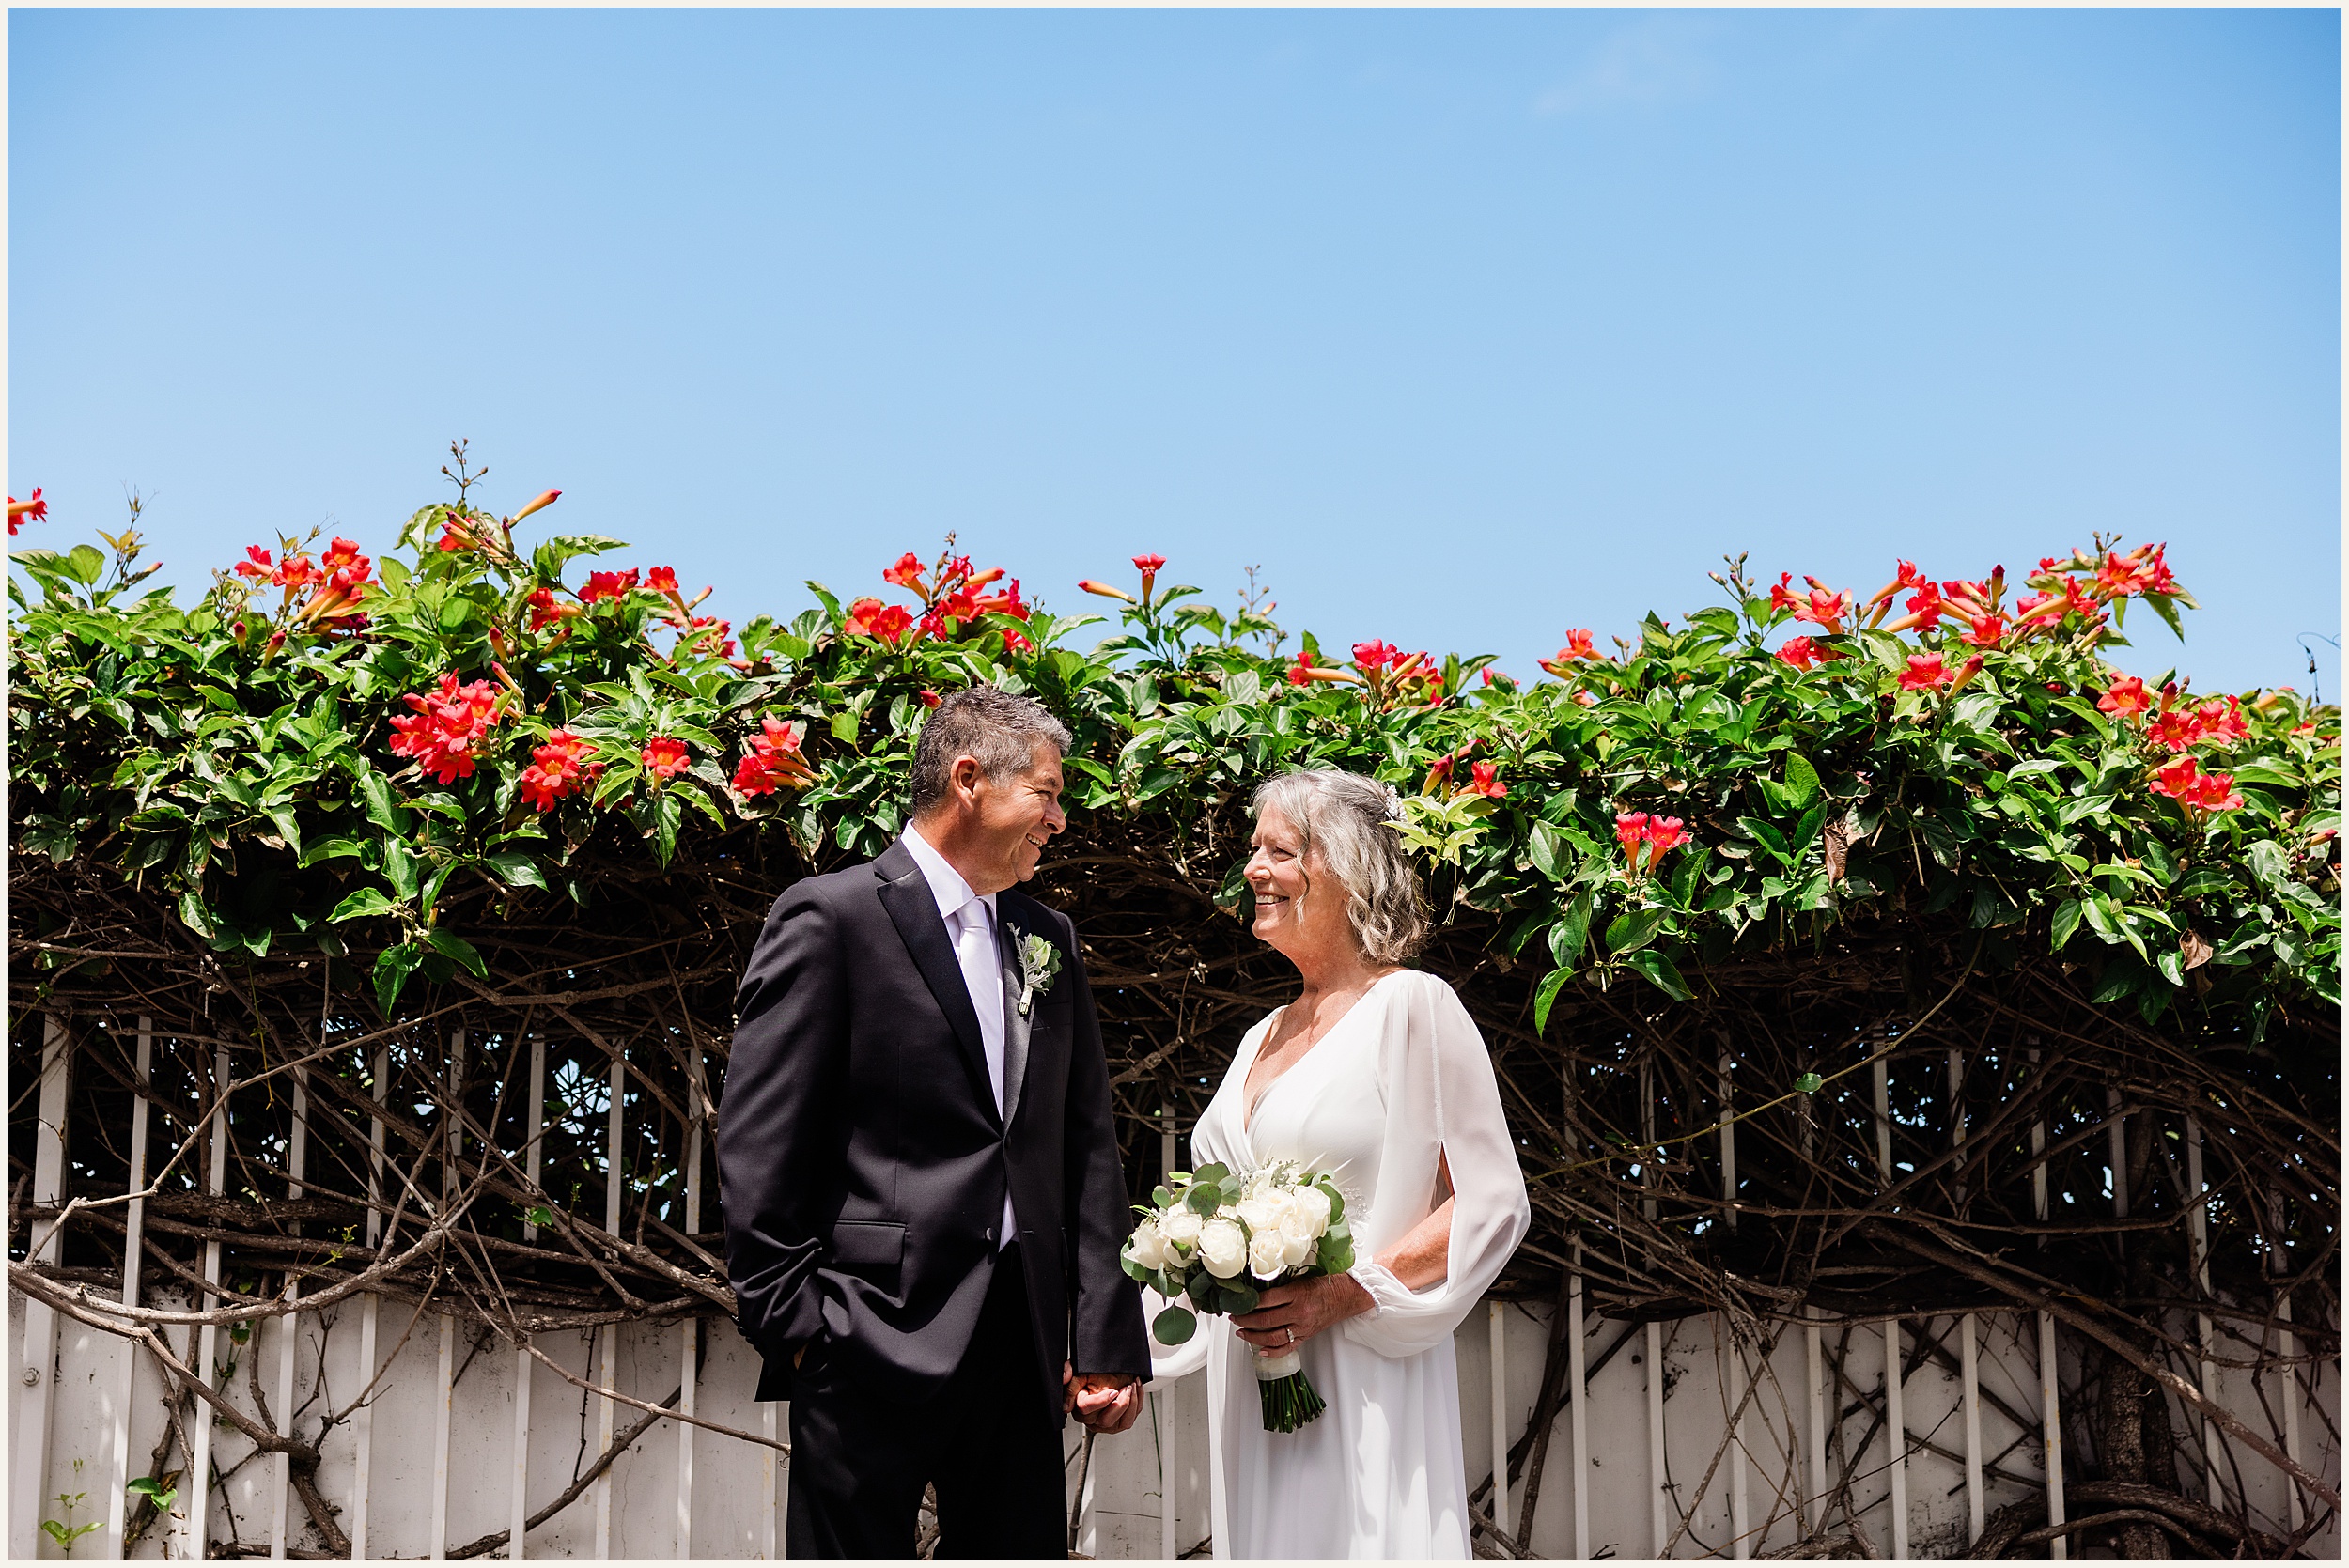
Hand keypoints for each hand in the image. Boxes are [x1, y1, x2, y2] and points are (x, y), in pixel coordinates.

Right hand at [1068, 1370, 1143, 1433]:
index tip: (1113, 1391)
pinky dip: (1137, 1404)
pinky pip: (1131, 1420)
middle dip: (1120, 1403)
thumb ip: (1068, 1372)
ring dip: (1131, 1404)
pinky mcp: (1119, 1424)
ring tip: (1132, 1387)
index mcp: (1079, 1407)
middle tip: (1126, 1387)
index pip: (1086, 1409)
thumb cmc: (1096, 1373)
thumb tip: (1064, 1378)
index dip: (1100, 1401)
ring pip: (1121, 1423)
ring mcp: (1106, 1424)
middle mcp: (1091, 1420)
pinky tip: (1135, 1391)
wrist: (1113, 1372)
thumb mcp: (1081, 1370)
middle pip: (1105, 1420)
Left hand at [1232, 1273, 1372, 1356]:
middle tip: (1234, 1317)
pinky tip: (1259, 1349)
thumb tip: (1256, 1289)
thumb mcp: (1301, 1278)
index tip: (1238, 1302)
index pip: (1266, 1300)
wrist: (1345, 1296)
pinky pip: (1287, 1348)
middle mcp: (1299, 1312)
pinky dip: (1272, 1352)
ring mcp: (1302, 1327)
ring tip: (1241, 1332)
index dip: (1249, 1303)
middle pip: (1266, 1320)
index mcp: (1297, 1294)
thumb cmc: (1324, 1284)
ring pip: (1273, 1337)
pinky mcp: (1306, 1336)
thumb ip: (1281, 1285)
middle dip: (1245, 1320)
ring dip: (1253, 1336)